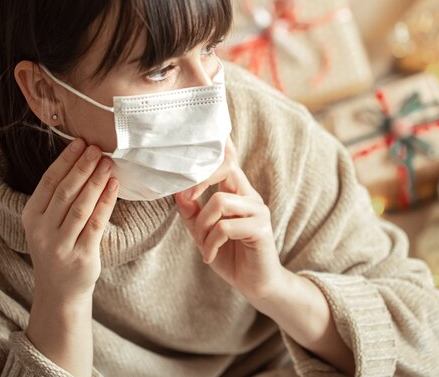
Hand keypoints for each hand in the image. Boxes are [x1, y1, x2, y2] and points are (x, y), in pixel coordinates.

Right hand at [21, 138, 118, 303]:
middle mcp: (42, 230)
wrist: (60, 291)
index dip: (65, 160)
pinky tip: (114, 186)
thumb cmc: (58, 248)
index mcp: (31, 217)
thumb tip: (82, 160)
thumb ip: (58, 198)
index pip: (48, 182)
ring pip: (80, 206)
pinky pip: (95, 223)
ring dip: (96, 182)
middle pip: (65, 192)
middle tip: (98, 149)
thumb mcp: (47, 223)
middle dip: (82, 167)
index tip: (80, 142)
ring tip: (108, 163)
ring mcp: (61, 245)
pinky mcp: (81, 256)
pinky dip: (106, 202)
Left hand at [175, 137, 283, 300]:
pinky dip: (211, 242)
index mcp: (239, 193)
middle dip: (199, 182)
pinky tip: (209, 256)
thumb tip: (178, 193)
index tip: (187, 162)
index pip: (228, 161)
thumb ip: (192, 213)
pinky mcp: (261, 229)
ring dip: (203, 225)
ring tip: (202, 245)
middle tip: (185, 200)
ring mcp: (258, 211)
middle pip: (226, 169)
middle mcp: (250, 197)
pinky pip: (226, 227)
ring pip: (220, 201)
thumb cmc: (231, 256)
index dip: (212, 153)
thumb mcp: (204, 233)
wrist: (255, 285)